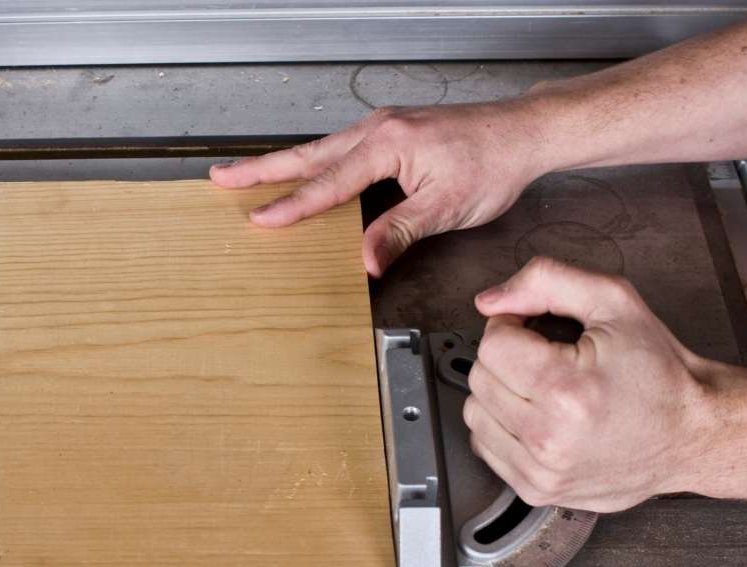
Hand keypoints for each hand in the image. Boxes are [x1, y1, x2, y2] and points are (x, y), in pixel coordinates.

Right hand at [209, 102, 551, 275]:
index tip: (259, 219)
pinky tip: (304, 171)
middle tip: (223, 177)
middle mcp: (379, 129)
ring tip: (248, 174)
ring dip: (283, 163)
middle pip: (309, 155)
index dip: (292, 205)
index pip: (328, 184)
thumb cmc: (493, 162)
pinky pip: (341, 147)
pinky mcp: (392, 131)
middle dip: (262, 168)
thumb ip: (399, 231)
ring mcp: (384, 127)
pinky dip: (314, 161)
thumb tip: (365, 259)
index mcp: (387, 145)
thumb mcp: (445, 208)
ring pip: (322, 149)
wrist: (523, 133)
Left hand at [464, 257, 721, 511]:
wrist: (693, 434)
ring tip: (544, 389)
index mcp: (567, 390)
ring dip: (500, 393)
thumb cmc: (660, 372)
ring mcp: (541, 470)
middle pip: (480, 377)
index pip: (493, 344)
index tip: (537, 332)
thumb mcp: (615, 302)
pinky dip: (504, 427)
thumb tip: (489, 300)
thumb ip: (547, 281)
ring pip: (475, 413)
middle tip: (547, 359)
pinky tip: (539, 418)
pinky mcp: (537, 490)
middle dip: (507, 359)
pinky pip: (485, 446)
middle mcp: (549, 437)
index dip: (513, 326)